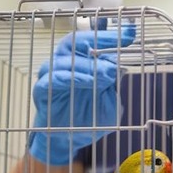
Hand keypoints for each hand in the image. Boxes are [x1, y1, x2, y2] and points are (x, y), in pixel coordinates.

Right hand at [27, 27, 134, 164]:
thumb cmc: (89, 116)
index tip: (130, 32)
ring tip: (106, 74)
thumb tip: (119, 65)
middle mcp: (64, 62)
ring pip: (65, 59)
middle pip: (75, 41)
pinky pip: (53, 78)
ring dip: (88, 64)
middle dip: (98, 42)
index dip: (111, 34)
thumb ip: (113, 84)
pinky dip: (71, 78)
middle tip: (118, 48)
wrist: (69, 140)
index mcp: (81, 60)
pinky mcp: (42, 89)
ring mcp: (51, 74)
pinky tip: (87, 81)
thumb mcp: (110, 100)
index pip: (93, 39)